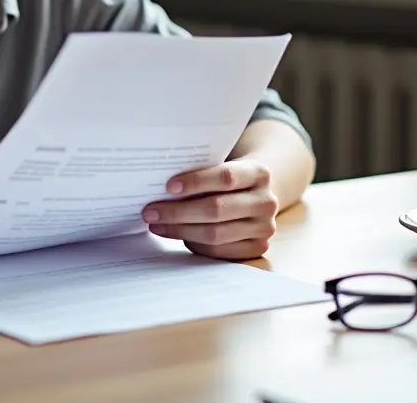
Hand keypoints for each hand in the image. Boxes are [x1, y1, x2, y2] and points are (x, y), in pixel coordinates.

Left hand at [141, 160, 277, 260]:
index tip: (168, 187)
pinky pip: (218, 250)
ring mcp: (264, 228)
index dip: (196, 181)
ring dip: (180, 230)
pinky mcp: (257, 248)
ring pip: (215, 234)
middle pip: (217, 209)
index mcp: (259, 173)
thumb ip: (200, 172)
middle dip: (178, 212)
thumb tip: (158, 185)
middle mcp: (266, 202)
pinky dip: (194, 243)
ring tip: (156, 224)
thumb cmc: (226, 179)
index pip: (226, 177)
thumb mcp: (221, 165)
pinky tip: (177, 234)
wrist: (253, 194)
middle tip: (150, 211)